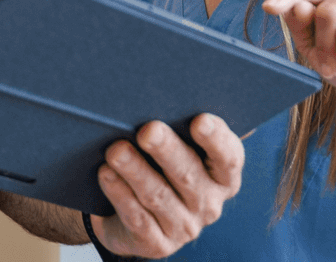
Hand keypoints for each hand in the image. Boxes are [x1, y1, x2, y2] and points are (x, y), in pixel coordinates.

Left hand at [90, 114, 242, 257]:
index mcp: (222, 176)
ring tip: (116, 150)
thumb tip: (158, 92)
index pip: (228, 158)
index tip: (199, 120)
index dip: (216, 140)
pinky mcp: (157, 243)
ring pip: (158, 196)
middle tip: (147, 130)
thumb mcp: (174, 148)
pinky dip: (120, 194)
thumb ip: (176, 126)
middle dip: (167, 150)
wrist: (132, 216)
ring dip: (136, 171)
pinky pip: (137, 217)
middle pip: (188, 174)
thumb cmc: (157, 167)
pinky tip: (106, 174)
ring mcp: (184, 227)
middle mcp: (208, 203)